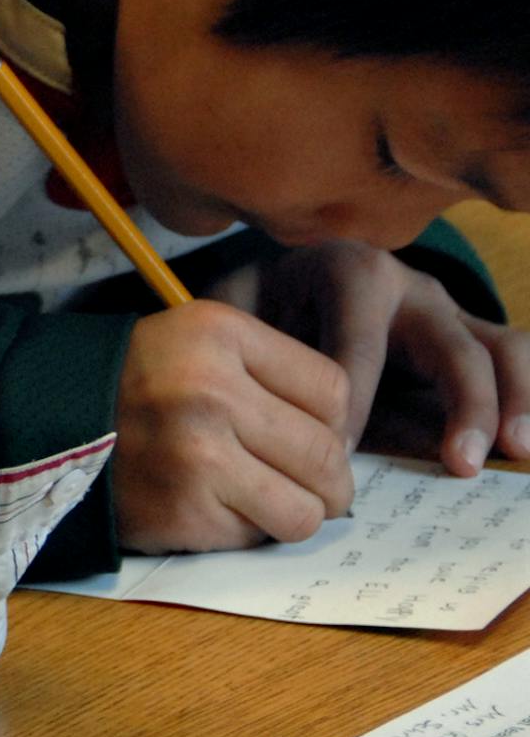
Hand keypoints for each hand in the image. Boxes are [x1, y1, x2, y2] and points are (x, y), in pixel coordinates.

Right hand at [113, 300, 354, 552]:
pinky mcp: (180, 512)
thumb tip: (343, 438)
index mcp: (219, 336)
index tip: (305, 436)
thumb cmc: (130, 384)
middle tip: (308, 487)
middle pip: (328, 456)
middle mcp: (209, 392)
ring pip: (306, 511)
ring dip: (296, 514)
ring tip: (268, 504)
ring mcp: (195, 457)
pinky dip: (244, 532)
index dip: (331, 423)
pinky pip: (255, 537)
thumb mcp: (195, 341)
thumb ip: (267, 371)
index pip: (333, 391)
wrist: (40, 424)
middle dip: (329, 482)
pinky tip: (212, 510)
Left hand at [209, 242, 529, 473]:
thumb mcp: (234, 316)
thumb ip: (244, 354)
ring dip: (513, 401)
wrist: (277, 282)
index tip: (338, 454)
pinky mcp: (469, 336)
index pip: (360, 346)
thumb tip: (255, 415)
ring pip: (502, 348)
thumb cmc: (255, 308)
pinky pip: (514, 357)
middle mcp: (410, 286)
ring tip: (514, 451)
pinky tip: (521, 444)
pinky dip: (526, 397)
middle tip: (458, 463)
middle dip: (461, 404)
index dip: (353, 405)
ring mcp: (447, 311)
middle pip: (450, 343)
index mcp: (348, 273)